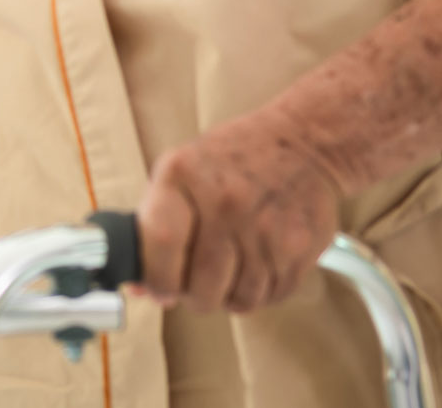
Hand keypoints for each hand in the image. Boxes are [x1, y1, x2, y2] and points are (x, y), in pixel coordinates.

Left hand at [136, 109, 345, 313]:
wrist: (302, 141)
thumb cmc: (230, 160)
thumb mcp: (181, 172)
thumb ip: (155, 224)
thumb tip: (139, 287)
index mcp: (184, 176)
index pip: (160, 242)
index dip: (157, 278)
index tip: (160, 289)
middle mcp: (225, 201)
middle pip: (201, 284)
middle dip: (195, 297)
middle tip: (196, 288)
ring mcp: (265, 225)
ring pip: (239, 298)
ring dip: (229, 297)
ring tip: (229, 273)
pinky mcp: (299, 246)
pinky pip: (271, 296)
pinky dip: (260, 293)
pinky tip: (256, 267)